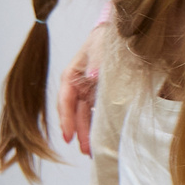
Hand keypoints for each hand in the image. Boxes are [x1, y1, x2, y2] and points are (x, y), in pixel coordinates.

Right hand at [56, 26, 103, 156]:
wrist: (119, 33)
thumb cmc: (105, 39)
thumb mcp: (100, 49)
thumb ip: (97, 63)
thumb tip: (93, 77)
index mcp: (71, 77)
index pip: (65, 102)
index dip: (66, 121)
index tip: (68, 137)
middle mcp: (77, 87)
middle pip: (75, 114)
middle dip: (79, 133)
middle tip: (85, 151)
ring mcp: (89, 92)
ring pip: (86, 116)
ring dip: (89, 133)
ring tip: (93, 151)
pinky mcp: (101, 95)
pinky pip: (98, 112)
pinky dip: (100, 124)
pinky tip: (105, 137)